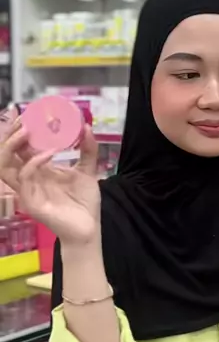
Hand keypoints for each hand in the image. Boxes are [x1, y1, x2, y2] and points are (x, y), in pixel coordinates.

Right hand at [0, 118, 100, 245]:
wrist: (89, 228)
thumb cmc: (83, 203)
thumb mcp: (87, 171)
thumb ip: (87, 150)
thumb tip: (86, 127)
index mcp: (37, 170)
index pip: (19, 148)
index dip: (19, 131)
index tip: (27, 112)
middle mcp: (28, 179)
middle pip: (6, 155)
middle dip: (10, 135)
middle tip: (24, 119)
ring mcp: (27, 191)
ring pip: (5, 167)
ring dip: (13, 146)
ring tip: (27, 131)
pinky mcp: (31, 202)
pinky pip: (25, 179)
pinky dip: (34, 162)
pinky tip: (49, 152)